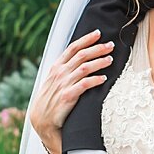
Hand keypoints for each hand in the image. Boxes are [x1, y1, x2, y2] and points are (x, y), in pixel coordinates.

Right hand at [26, 30, 114, 152]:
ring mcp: (64, 84)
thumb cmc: (50, 99)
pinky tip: (104, 78)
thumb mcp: (54, 80)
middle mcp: (60, 73)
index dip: (86, 39)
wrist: (42, 119)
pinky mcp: (68, 96)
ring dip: (99, 62)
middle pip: (82, 55)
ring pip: (85, 67)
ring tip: (110, 59)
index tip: (98, 33)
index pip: (72, 47)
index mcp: (56, 66)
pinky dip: (96, 80)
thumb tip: (79, 59)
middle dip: (97, 48)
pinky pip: (85, 84)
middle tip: (111, 45)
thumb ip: (65, 69)